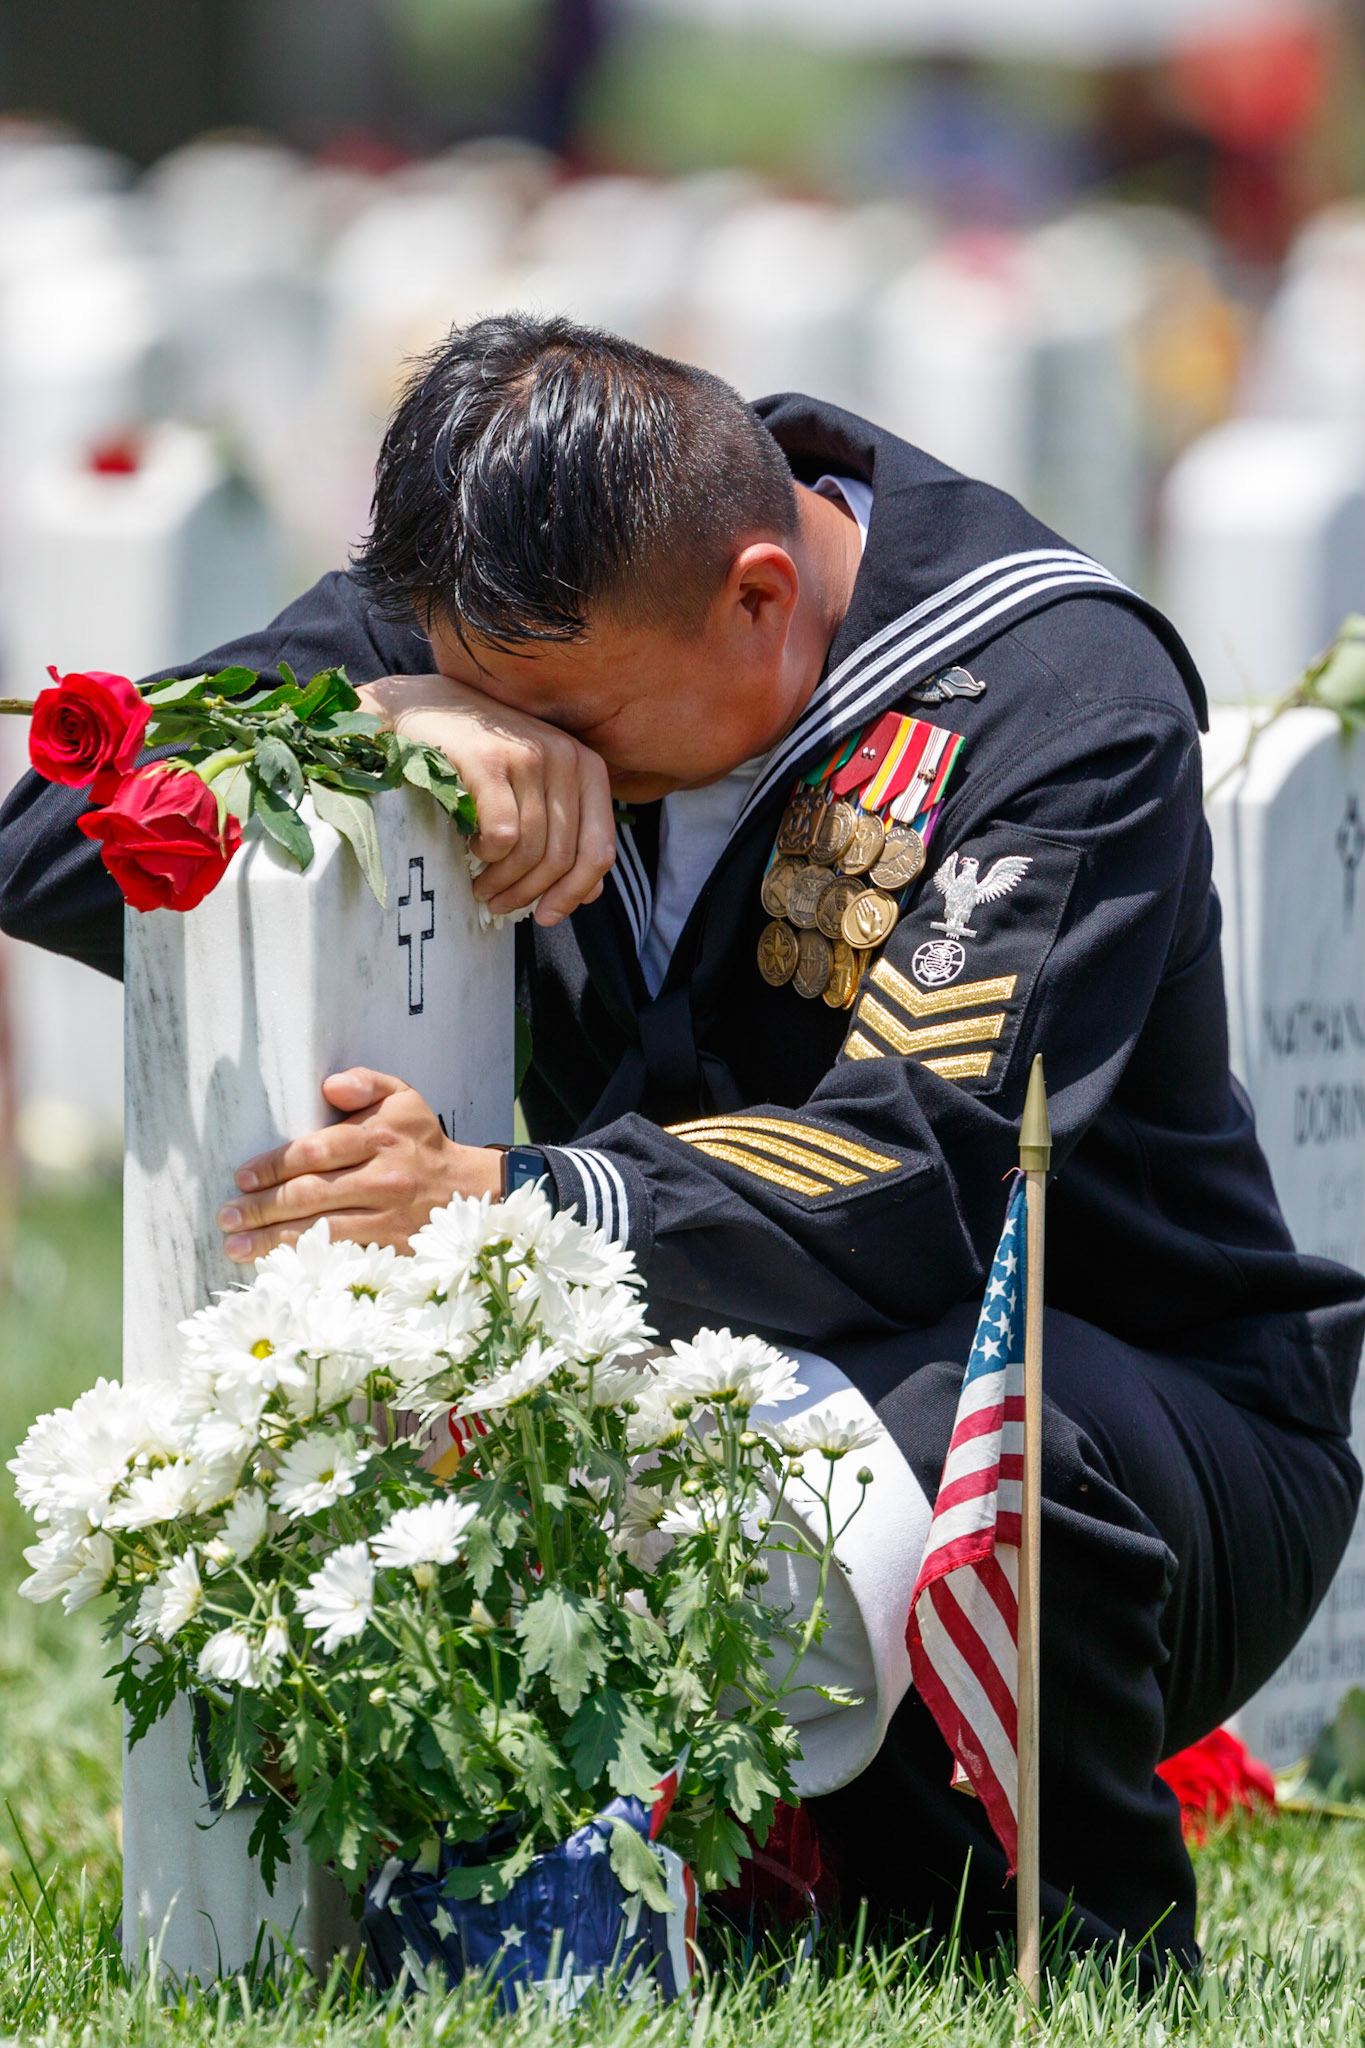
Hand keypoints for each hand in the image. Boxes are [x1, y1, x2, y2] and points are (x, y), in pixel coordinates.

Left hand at [216, 1068, 502, 1262]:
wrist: (468, 1190)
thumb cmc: (420, 1141)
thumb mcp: (402, 1097)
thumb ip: (366, 1083)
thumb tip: (330, 1086)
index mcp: (380, 1136)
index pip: (316, 1151)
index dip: (274, 1165)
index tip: (242, 1178)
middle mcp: (384, 1178)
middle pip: (311, 1195)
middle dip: (262, 1208)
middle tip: (226, 1216)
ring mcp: (388, 1219)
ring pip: (320, 1231)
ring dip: (272, 1241)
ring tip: (235, 1246)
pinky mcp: (391, 1250)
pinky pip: (341, 1257)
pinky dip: (306, 1263)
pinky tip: (276, 1266)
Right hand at [357, 674, 615, 925]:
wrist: (421, 708)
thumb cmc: (480, 757)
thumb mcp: (534, 791)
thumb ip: (565, 834)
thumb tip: (590, 895)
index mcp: (586, 767)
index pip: (599, 850)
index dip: (574, 893)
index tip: (547, 916)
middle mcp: (565, 757)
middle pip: (562, 857)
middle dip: (529, 893)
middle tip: (499, 904)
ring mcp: (528, 755)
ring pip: (531, 850)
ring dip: (503, 881)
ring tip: (483, 886)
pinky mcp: (489, 760)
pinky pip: (502, 834)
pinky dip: (487, 854)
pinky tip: (473, 845)